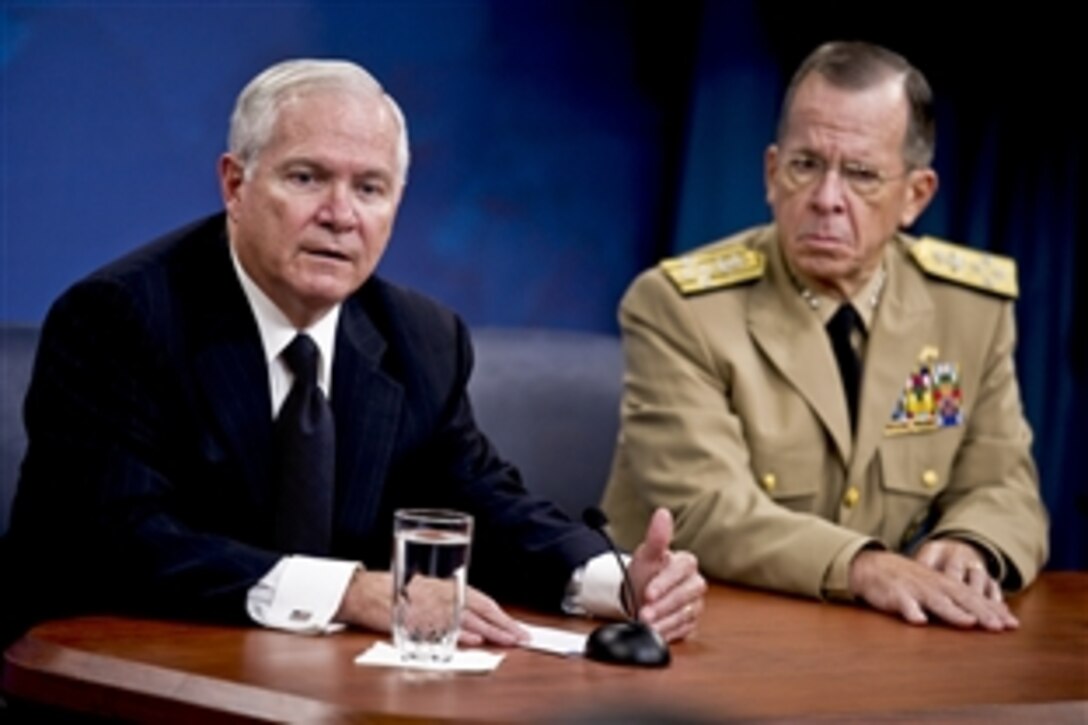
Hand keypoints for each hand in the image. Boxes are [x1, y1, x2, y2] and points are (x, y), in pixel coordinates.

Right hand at [334, 570, 528, 645]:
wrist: (366, 590)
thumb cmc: (399, 589)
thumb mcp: (429, 588)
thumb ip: (452, 600)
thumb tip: (477, 620)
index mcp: (449, 586)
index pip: (483, 601)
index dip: (502, 616)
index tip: (518, 629)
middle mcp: (444, 594)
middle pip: (480, 610)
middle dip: (503, 625)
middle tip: (521, 637)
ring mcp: (431, 607)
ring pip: (466, 619)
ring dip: (488, 631)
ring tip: (506, 640)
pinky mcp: (418, 619)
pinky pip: (441, 628)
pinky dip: (458, 634)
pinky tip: (472, 639)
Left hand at [627, 507, 705, 641]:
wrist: (638, 596)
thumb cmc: (645, 573)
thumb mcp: (646, 555)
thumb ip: (656, 537)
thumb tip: (662, 513)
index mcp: (686, 563)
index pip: (681, 571)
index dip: (664, 583)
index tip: (648, 593)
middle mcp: (694, 584)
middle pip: (684, 596)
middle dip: (663, 606)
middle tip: (644, 614)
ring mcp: (694, 605)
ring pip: (684, 615)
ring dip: (664, 622)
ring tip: (647, 626)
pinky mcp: (690, 623)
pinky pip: (683, 630)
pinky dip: (668, 633)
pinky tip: (655, 633)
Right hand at [848, 549, 1017, 630]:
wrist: (872, 566)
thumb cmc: (907, 580)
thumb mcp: (933, 586)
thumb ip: (954, 599)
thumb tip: (982, 616)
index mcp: (945, 584)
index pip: (974, 597)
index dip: (993, 610)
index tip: (1013, 624)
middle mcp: (933, 585)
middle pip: (961, 598)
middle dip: (981, 613)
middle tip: (1000, 627)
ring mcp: (914, 589)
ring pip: (936, 600)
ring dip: (952, 612)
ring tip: (968, 622)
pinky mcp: (894, 594)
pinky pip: (903, 603)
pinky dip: (911, 611)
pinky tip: (918, 620)